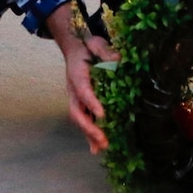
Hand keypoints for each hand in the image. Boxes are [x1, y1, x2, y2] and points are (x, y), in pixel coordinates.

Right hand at [45, 2, 119, 153]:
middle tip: (102, 140)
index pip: (83, 92)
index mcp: (77, 76)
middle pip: (77, 112)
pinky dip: (89, 133)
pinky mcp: (81, 102)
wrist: (74, 47)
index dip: (92, 103)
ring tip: (100, 149)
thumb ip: (105, 51)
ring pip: (80, 120)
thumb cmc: (86, 46)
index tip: (102, 115)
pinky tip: (97, 147)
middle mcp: (73, 90)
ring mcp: (75, 98)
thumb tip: (118, 59)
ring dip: (89, 135)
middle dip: (89, 128)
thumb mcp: (96, 43)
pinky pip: (84, 119)